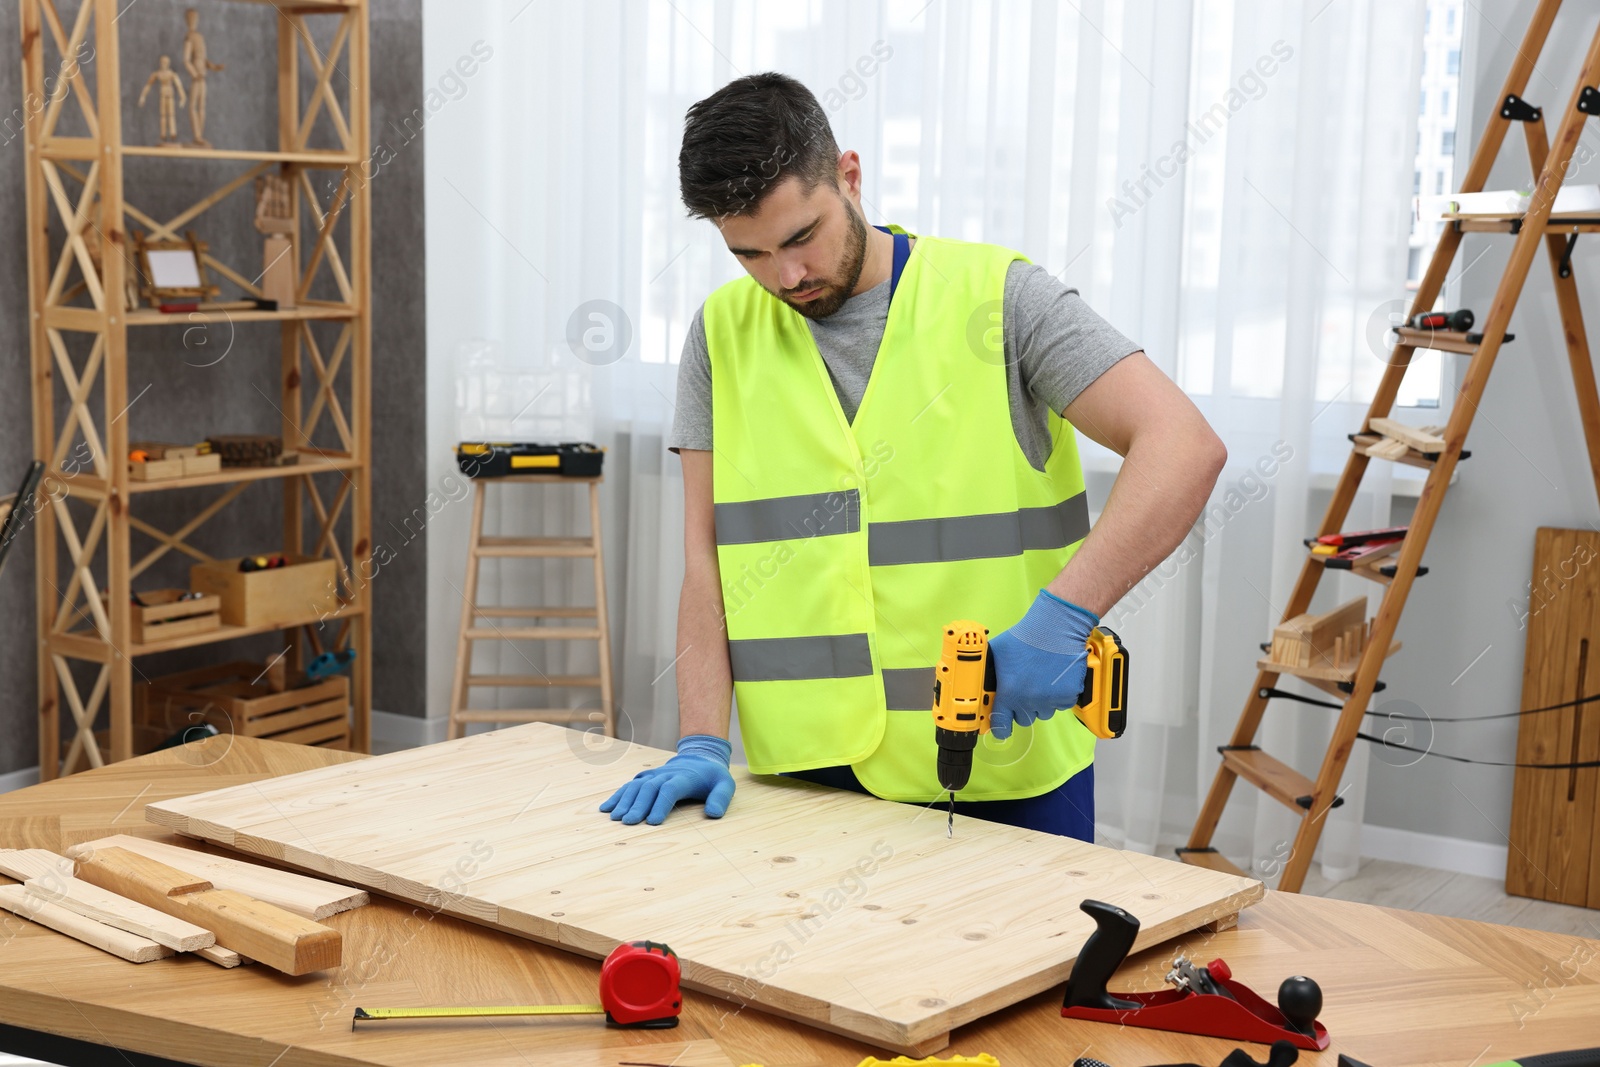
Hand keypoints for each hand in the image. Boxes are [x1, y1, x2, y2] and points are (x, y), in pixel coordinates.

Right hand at [599, 734, 734, 825]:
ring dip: (624, 801)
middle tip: (629, 823)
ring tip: (615, 818)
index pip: (670, 789)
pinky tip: (606, 808)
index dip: (661, 804)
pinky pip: (629, 786)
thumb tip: (713, 814)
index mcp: (684, 778)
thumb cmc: (713, 777)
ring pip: (636, 786)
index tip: (653, 822)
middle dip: (638, 805)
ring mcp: (653, 776)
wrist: (699, 757)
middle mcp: (665, 775)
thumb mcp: (725, 785)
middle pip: (649, 789)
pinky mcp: (646, 779)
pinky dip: (617, 796)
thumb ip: (721, 798)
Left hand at [987, 589, 1097, 739]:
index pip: (1001, 726)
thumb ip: (986, 671)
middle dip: (1021, 708)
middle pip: (1023, 719)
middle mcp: (1029, 700)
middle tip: (1023, 690)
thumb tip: (976, 680)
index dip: (999, 728)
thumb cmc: (1026, 637)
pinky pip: (1060, 704)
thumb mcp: (996, 652)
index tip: (999, 728)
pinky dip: (1057, 695)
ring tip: (1039, 679)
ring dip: (1040, 702)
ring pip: (1043, 712)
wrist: (1055, 628)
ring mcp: (1050, 700)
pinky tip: (1053, 678)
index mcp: (1010, 692)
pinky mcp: (1068, 696)